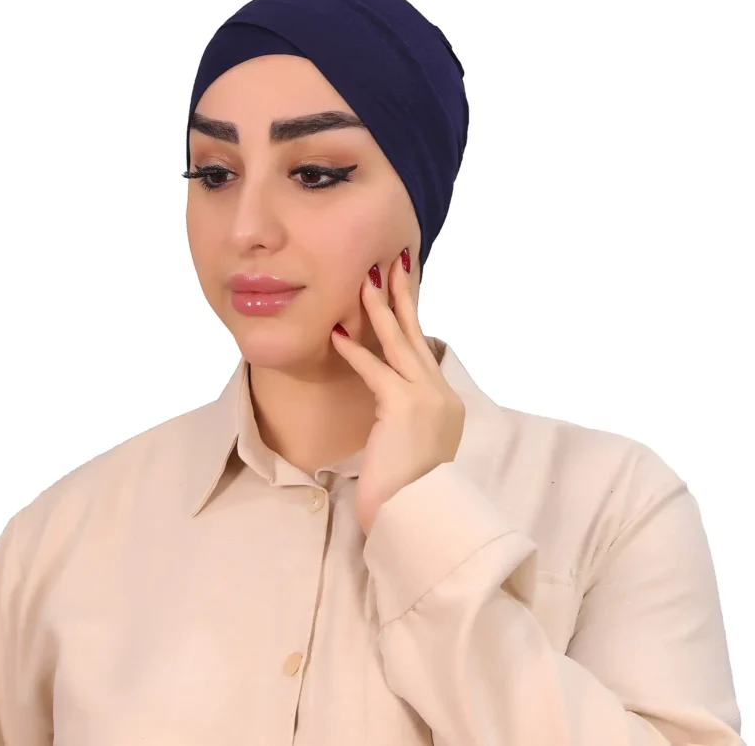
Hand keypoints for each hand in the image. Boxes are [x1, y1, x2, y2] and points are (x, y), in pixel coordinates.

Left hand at [330, 249, 465, 534]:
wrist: (416, 518)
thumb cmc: (409, 491)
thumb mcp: (415, 445)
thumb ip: (408, 417)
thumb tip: (390, 400)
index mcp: (445, 402)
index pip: (423, 350)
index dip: (411, 317)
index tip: (402, 289)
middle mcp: (441, 394)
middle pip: (417, 334)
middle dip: (402, 295)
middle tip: (391, 263)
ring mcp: (426, 398)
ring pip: (400, 343)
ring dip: (379, 309)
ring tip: (364, 281)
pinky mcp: (404, 407)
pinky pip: (376, 369)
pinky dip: (355, 350)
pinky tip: (336, 333)